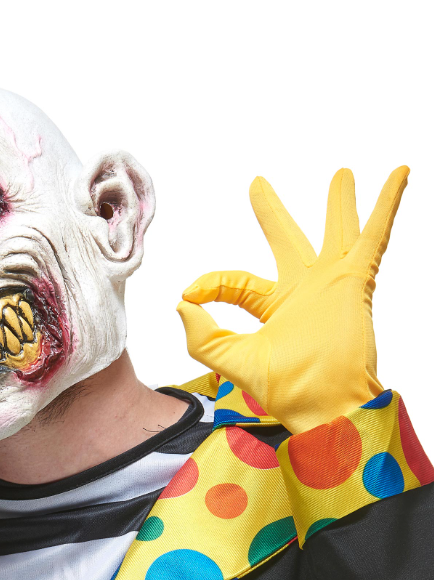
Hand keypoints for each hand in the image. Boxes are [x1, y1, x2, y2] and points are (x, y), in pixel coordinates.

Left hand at [177, 167, 408, 432]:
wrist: (325, 406)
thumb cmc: (286, 391)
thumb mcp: (232, 360)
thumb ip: (202, 336)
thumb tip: (182, 304)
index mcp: (272, 308)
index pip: (234, 282)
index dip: (209, 284)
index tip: (190, 292)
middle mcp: (302, 291)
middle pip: (284, 239)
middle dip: (271, 213)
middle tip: (258, 184)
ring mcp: (331, 283)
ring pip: (336, 231)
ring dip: (341, 203)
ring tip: (341, 174)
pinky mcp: (356, 280)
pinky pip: (374, 235)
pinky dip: (388, 205)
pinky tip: (398, 175)